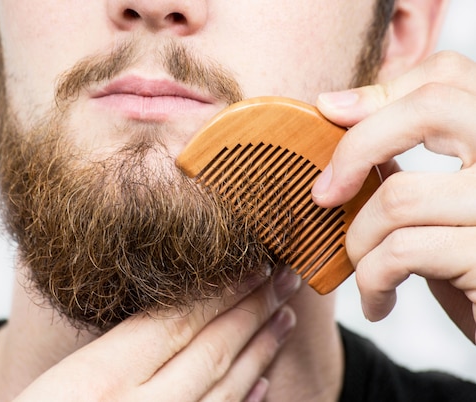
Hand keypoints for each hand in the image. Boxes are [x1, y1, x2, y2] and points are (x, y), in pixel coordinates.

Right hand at [0, 255, 298, 400]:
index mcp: (84, 393)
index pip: (163, 326)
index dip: (211, 292)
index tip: (247, 262)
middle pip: (202, 352)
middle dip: (248, 310)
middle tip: (284, 275)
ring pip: (222, 391)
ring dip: (258, 349)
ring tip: (281, 315)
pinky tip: (266, 383)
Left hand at [312, 51, 475, 342]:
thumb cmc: (467, 267)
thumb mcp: (442, 205)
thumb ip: (408, 159)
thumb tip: (339, 107)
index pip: (451, 75)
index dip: (383, 90)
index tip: (331, 112)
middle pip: (431, 107)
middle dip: (357, 147)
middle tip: (323, 194)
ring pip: (399, 195)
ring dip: (359, 240)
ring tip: (362, 267)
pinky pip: (402, 251)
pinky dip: (372, 279)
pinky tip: (377, 301)